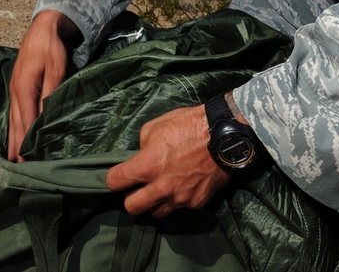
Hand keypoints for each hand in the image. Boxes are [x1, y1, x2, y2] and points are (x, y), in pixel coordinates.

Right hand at [8, 10, 75, 161]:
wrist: (43, 27)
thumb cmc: (51, 48)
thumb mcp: (55, 69)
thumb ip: (50, 92)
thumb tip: (46, 116)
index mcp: (24, 88)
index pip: (25, 121)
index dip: (26, 142)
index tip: (27, 161)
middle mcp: (16, 92)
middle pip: (15, 123)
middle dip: (16, 146)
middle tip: (17, 168)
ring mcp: (14, 90)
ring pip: (12, 119)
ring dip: (12, 138)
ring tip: (10, 158)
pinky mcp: (17, 87)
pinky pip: (14, 112)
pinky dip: (13, 126)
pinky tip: (14, 134)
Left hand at [105, 105, 229, 217]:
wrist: (224, 136)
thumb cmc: (188, 125)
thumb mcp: (155, 127)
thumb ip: (142, 147)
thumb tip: (140, 157)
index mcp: (146, 167)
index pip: (114, 182)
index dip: (114, 178)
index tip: (119, 175)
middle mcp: (161, 188)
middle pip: (132, 207)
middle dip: (131, 198)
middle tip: (137, 188)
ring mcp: (180, 198)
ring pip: (156, 212)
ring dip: (155, 202)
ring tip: (162, 188)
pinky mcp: (196, 203)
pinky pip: (180, 207)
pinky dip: (178, 199)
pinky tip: (184, 184)